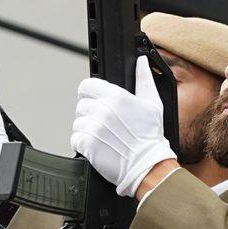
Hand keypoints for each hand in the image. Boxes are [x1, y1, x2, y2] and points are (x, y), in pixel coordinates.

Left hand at [71, 58, 176, 198]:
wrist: (148, 166)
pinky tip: (97, 146)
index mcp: (116, 96)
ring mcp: (94, 127)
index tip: (94, 101)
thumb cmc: (150, 137)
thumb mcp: (153, 103)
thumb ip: (144, 79)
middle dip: (89, 114)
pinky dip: (82, 144)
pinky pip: (75, 139)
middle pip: (81, 106)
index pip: (86, 86)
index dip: (89, 94)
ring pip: (77, 123)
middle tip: (103, 124)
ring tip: (102, 137)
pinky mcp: (87, 144)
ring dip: (86, 130)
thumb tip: (141, 62)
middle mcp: (103, 110)